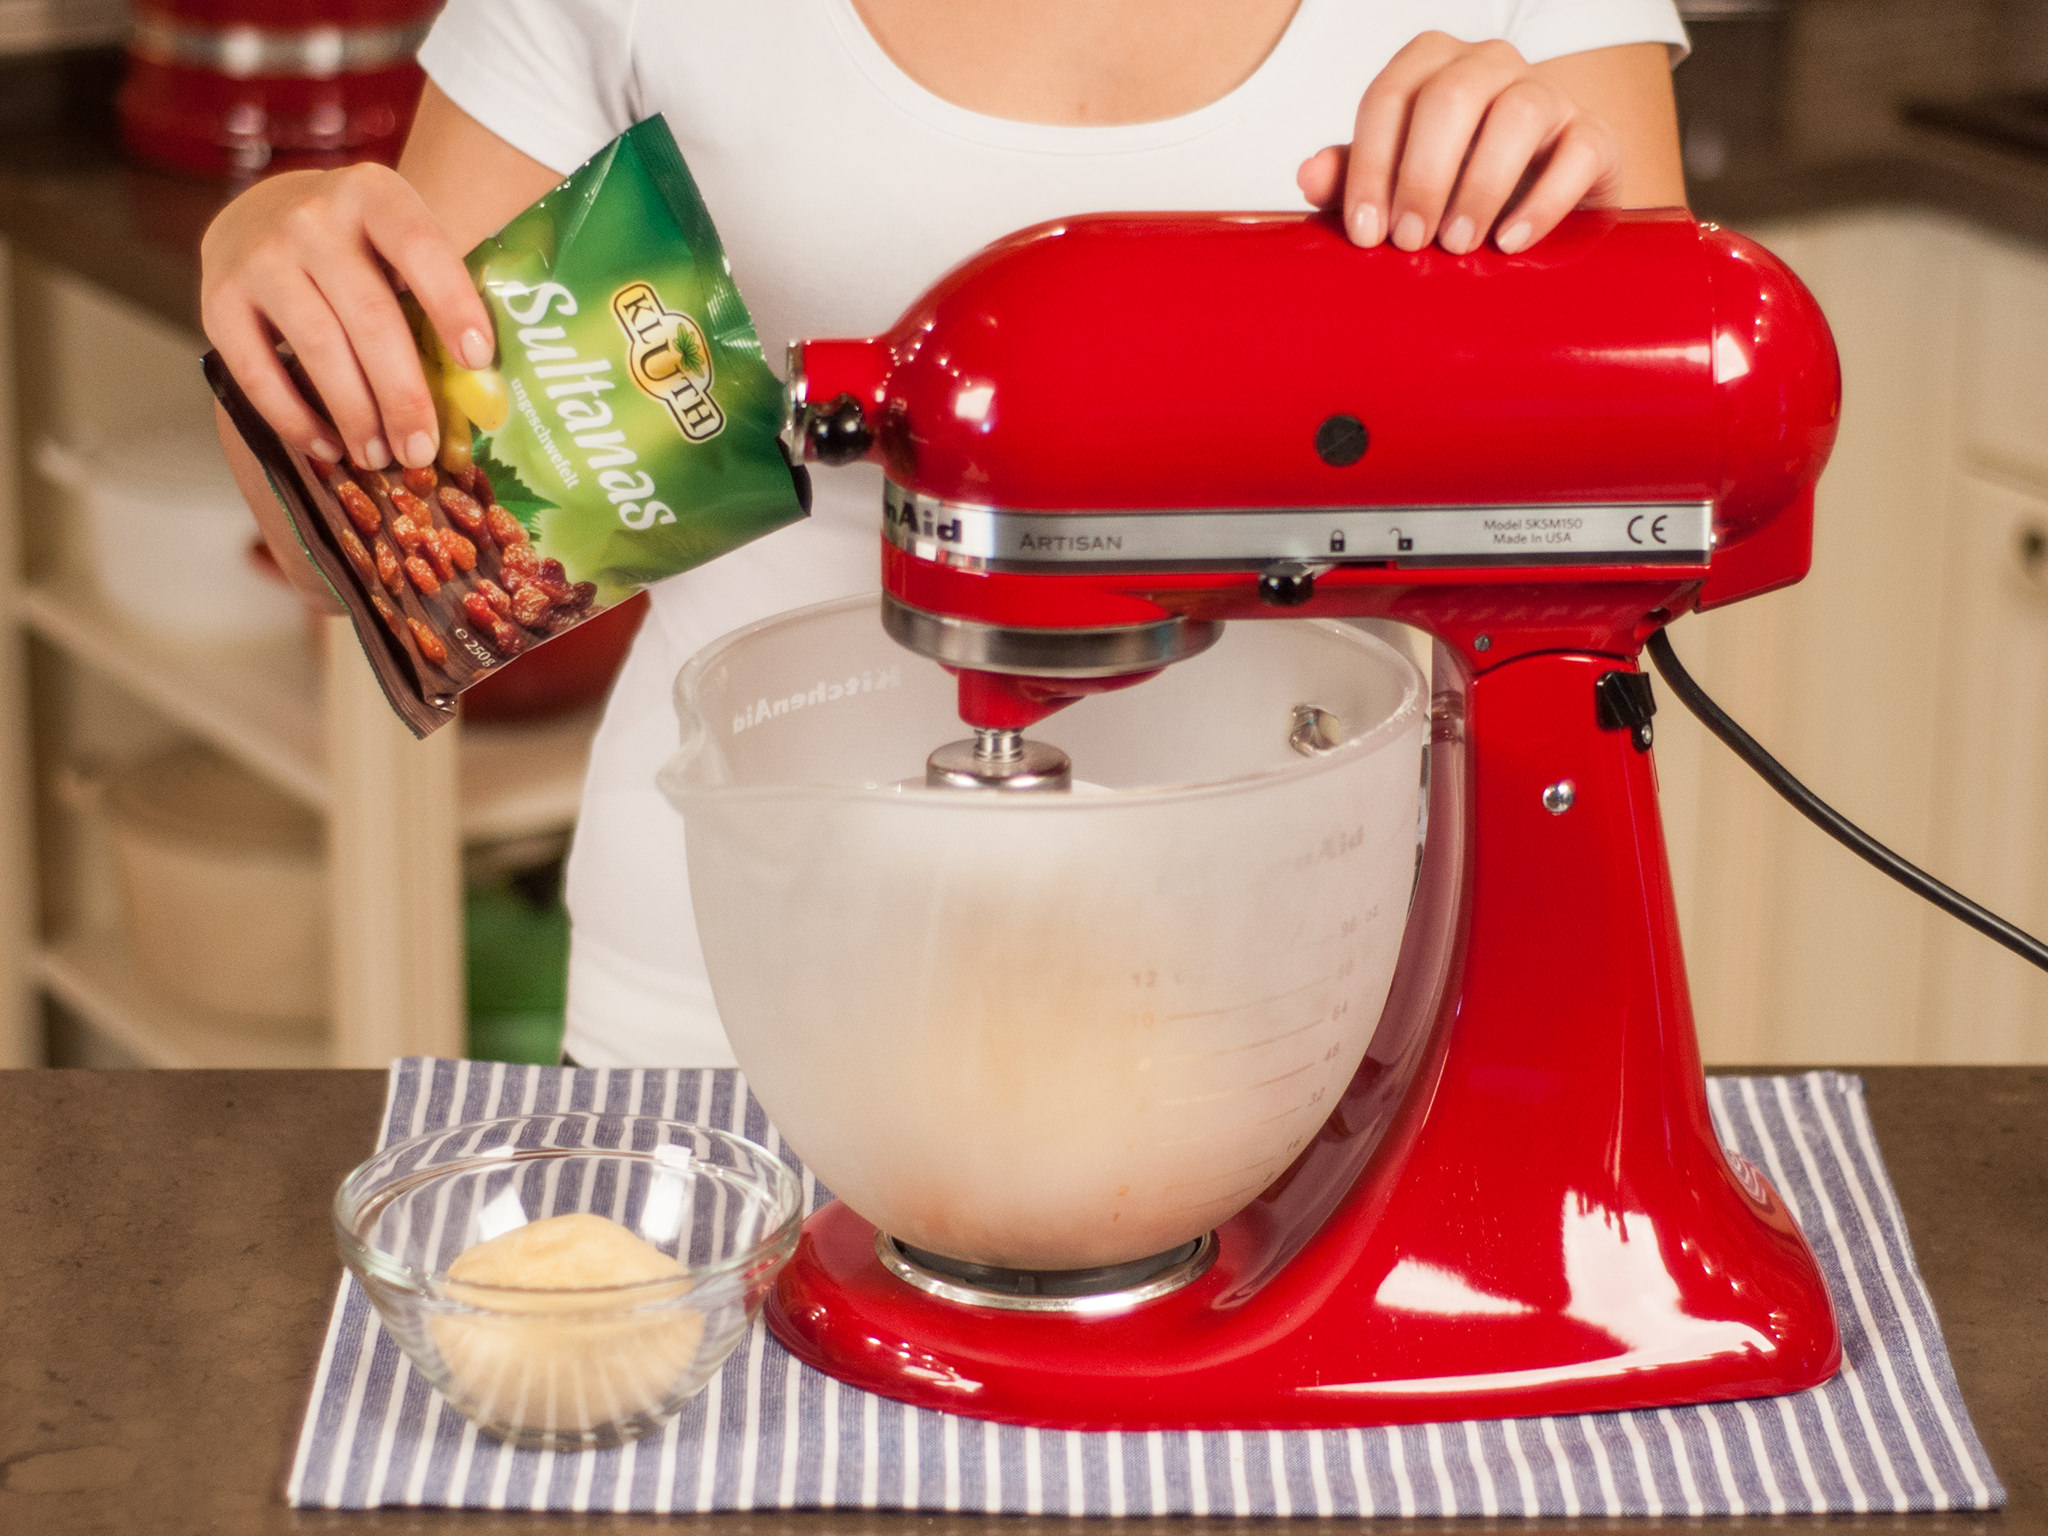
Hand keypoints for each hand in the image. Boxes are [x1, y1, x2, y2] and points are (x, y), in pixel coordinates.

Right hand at [200, 162, 493, 470]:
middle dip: (403, 393)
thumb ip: (432, 292)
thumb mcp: (395, 241)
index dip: (451, 303)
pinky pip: (258, 371)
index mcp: (372, 193)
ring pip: (318, 348)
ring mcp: (258, 255)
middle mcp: (310, 216)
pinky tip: (327, 447)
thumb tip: (480, 394)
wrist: (260, 214)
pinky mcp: (217, 298)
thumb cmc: (356, 245)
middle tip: (423, 450)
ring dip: (355, 414)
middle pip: (369, 315)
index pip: (419, 245)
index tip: (478, 360)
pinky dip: (296, 418)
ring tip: (381, 457)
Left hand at [1297, 32, 1624, 255]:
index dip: (1370, 166)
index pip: (1389, 97)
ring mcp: (1547, 95)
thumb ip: (1352, 176)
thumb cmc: (1452, 188)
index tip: (1365, 232)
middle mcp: (1489, 66)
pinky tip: (1510, 242)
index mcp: (1431, 67)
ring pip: (1516, 114)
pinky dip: (1542, 202)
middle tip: (1410, 241)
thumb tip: (1308, 177)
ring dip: (1479, 186)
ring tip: (1457, 246)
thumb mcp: (1395, 182)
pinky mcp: (1592, 135)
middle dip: (1422, 175)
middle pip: (1450, 97)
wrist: (1536, 206)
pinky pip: (1577, 153)